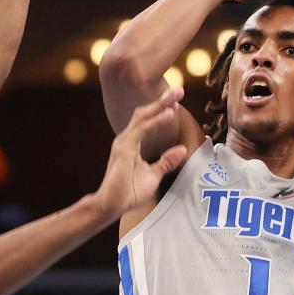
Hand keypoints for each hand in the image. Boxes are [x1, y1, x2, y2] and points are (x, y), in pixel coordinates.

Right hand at [93, 89, 188, 219]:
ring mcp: (124, 142)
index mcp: (132, 143)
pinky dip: (156, 120)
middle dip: (162, 100)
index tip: (176, 101)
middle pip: (145, 113)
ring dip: (161, 105)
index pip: (148, 120)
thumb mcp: (153, 175)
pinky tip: (169, 113)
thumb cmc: (129, 193)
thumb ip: (166, 161)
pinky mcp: (124, 149)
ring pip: (144, 116)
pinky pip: (143, 129)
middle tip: (179, 89)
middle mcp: (126, 138)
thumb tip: (182, 150)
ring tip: (176, 95)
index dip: (161, 109)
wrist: (111, 205)